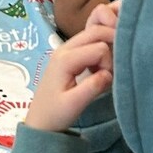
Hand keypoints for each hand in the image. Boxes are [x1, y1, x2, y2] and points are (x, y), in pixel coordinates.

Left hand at [24, 7, 117, 133]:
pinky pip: (90, 42)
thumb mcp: (75, 104)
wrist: (40, 120)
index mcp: (65, 59)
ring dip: (105, 48)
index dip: (109, 63)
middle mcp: (64, 48)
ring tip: (103, 71)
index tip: (105, 80)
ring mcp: (66, 49)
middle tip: (112, 70)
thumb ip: (93, 87)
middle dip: (111, 46)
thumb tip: (110, 74)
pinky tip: (96, 69)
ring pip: (93, 34)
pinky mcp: (69, 54)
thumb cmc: (55, 114)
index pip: (100, 48)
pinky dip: (99, 51)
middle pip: (96, 32)